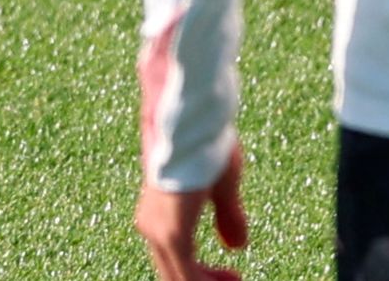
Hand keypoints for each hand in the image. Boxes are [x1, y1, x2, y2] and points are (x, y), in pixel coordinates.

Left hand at [135, 144, 246, 280]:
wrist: (191, 123)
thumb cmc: (205, 144)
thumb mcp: (222, 186)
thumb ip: (227, 217)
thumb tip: (237, 245)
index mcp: (160, 217)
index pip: (178, 260)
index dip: (204, 274)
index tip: (232, 276)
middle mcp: (152, 227)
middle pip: (175, 272)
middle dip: (207, 280)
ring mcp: (157, 231)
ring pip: (177, 275)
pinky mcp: (170, 233)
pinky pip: (184, 272)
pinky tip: (228, 280)